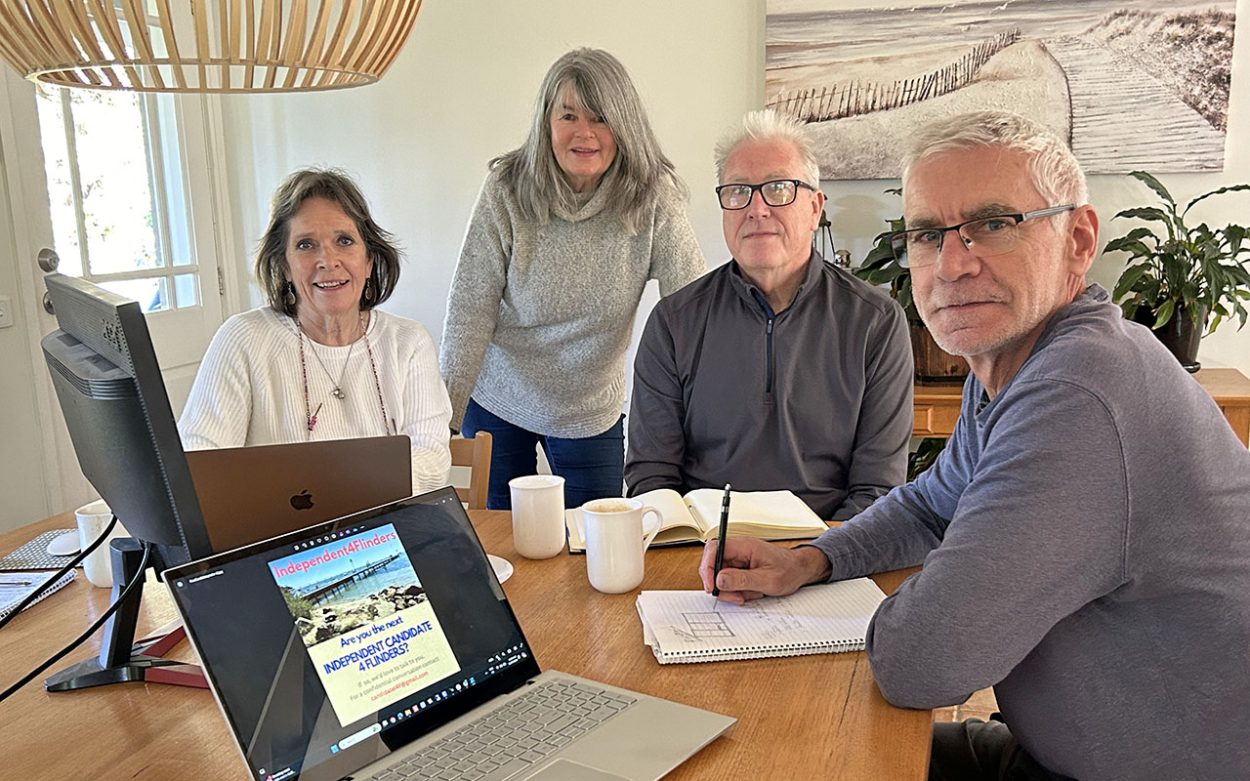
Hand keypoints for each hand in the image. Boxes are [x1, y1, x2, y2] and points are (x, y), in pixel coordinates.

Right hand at [698, 538, 831, 604]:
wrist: (800, 571)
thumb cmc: (789, 570)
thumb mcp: (768, 579)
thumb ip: (742, 580)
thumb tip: (719, 579)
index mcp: (744, 545)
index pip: (714, 549)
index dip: (707, 567)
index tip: (711, 585)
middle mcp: (738, 550)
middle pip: (714, 564)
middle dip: (721, 584)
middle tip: (734, 596)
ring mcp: (738, 559)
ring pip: (720, 575)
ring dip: (732, 589)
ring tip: (750, 593)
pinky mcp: (740, 568)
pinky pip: (729, 580)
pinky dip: (737, 590)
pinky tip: (751, 592)